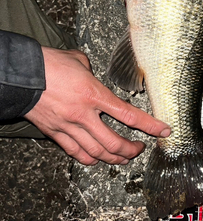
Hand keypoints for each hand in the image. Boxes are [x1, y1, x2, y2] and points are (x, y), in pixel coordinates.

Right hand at [25, 47, 169, 165]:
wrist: (21, 76)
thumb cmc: (49, 64)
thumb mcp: (79, 61)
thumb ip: (92, 72)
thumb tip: (94, 75)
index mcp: (94, 94)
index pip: (129, 115)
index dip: (150, 125)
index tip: (164, 130)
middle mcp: (84, 115)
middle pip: (115, 143)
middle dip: (132, 150)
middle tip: (140, 149)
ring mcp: (69, 127)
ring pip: (97, 154)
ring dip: (114, 159)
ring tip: (123, 158)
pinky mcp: (56, 134)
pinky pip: (76, 153)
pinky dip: (90, 159)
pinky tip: (97, 158)